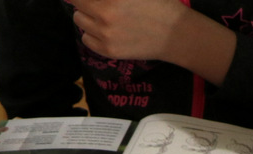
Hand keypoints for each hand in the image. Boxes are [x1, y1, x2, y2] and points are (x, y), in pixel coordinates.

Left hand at [68, 0, 189, 59]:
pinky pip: (86, 38)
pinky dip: (92, 33)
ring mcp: (105, 33)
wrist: (175, 34)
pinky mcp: (107, 50)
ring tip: (104, 15)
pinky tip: (106, 30)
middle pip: (77, 2)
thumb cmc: (159, 3)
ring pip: (79, 19)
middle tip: (100, 3)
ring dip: (87, 15)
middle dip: (85, 0)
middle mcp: (105, 12)